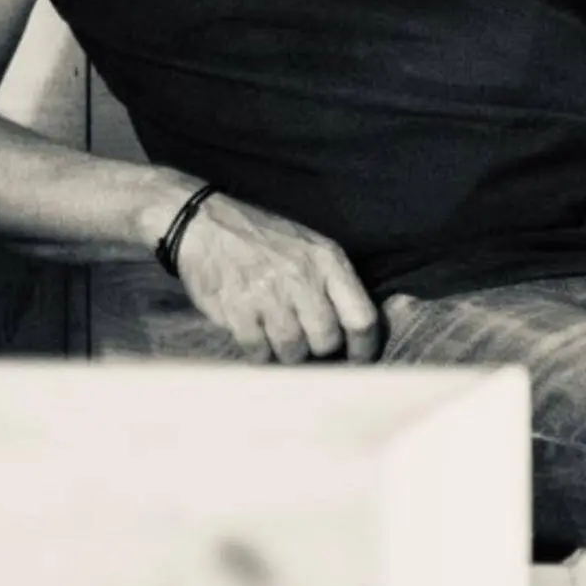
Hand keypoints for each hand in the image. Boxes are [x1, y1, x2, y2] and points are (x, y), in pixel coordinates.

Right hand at [172, 194, 383, 362]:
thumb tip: (378, 320)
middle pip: (327, 342)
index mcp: (328, 261)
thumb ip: (341, 284)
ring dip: (288, 353)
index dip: (365, 348)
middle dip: (319, 350)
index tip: (359, 359)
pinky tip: (256, 334)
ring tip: (279, 334)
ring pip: (293, 352)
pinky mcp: (237, 311)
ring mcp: (268, 295)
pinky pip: (259, 353)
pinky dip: (260, 352)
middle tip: (308, 341)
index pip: (361, 318)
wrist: (207, 225)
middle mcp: (301, 278)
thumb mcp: (313, 247)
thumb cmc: (267, 240)